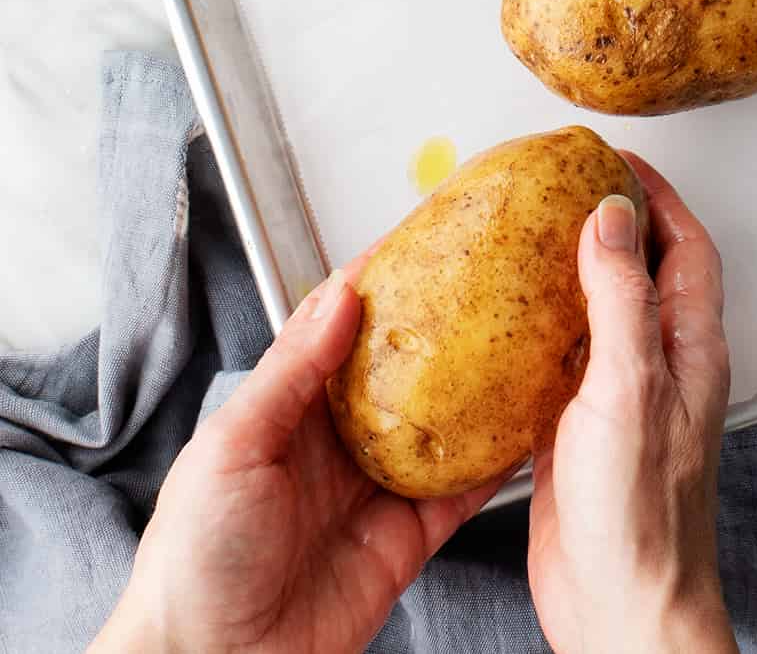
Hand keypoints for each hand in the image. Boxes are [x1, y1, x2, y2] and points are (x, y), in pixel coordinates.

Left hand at [91, 251, 500, 653]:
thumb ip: (292, 371)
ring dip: (476, 391)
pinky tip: (522, 430)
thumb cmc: (194, 558)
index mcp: (288, 410)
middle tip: (486, 284)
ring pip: (439, 426)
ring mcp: (374, 490)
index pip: (339, 329)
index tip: (419, 239)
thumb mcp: (233, 445)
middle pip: (401, 372)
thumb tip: (342, 297)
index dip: (378, 283)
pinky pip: (459, 493)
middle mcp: (336, 443)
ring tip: (518, 344)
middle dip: (440, 329)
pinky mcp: (406, 540)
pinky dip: (493, 463)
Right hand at [528, 153, 737, 653]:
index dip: (656, 195)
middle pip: (644, 270)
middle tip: (562, 186)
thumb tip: (612, 215)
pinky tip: (499, 322)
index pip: (685, 245)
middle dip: (610, 221)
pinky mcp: (578, 428)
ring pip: (599, 311)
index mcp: (688, 346)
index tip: (614, 159)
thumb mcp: (631, 385)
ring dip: (569, 270)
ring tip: (526, 237)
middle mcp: (658, 365)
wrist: (618, 606)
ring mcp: (618, 397)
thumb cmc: (642, 516)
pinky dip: (534, 329)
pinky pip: (560, 359)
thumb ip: (624, 295)